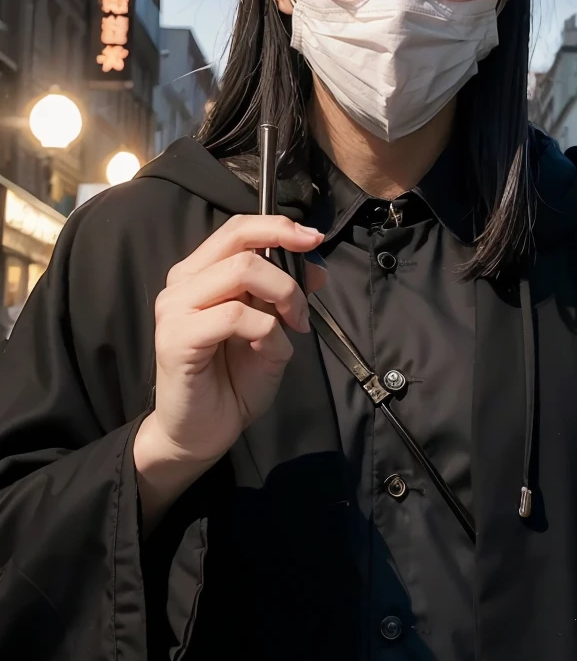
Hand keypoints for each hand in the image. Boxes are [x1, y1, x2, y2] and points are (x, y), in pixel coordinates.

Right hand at [133, 215, 324, 526]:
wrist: (201, 433)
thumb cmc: (232, 380)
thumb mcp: (272, 328)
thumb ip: (286, 293)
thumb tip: (316, 264)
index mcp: (200, 272)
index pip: (237, 228)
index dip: (278, 227)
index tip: (314, 240)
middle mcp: (182, 282)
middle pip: (241, 244)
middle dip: (286, 269)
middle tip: (303, 308)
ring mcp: (175, 308)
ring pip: (241, 271)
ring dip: (282, 297)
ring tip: (292, 327)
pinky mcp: (177, 338)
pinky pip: (235, 316)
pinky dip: (266, 330)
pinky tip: (270, 349)